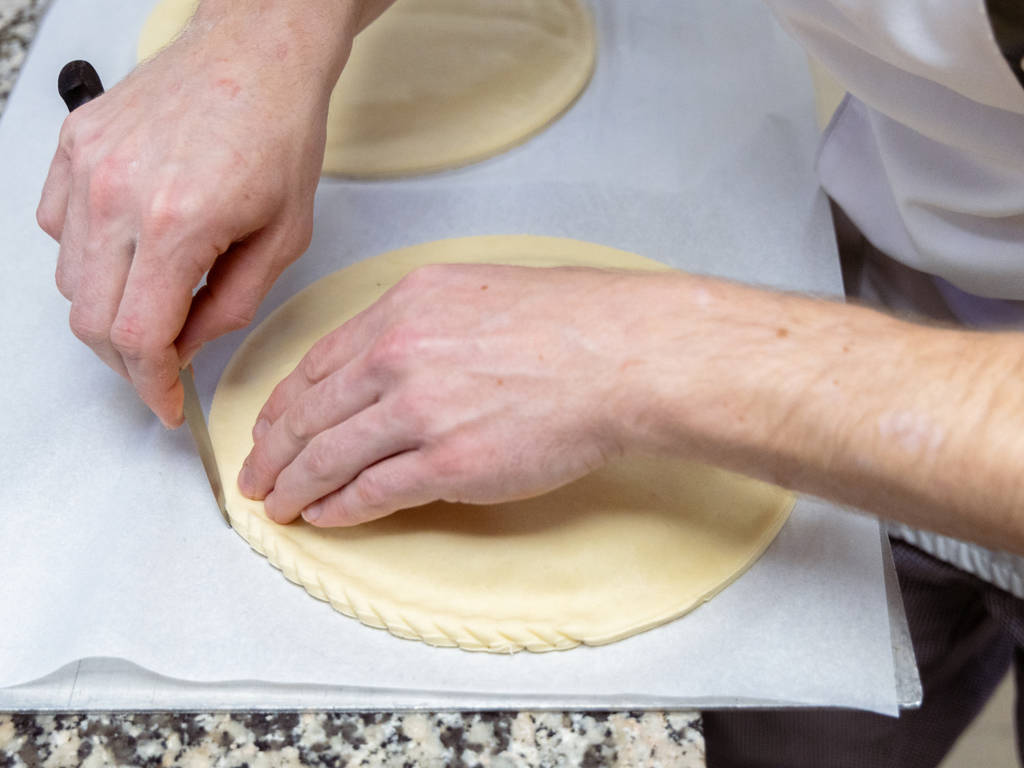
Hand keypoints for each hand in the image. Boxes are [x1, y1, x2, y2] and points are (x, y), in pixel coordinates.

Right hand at [36, 19, 341, 426]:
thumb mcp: (283, 239)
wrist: (256, 54)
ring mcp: (86, 167)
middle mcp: (117, 195)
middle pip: (92, 321)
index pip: (138, 338)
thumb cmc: (280, 134)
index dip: (153, 386)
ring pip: (69, 281)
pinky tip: (133, 251)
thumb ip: (229, 307)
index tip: (167, 405)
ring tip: (159, 301)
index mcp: (178, 223)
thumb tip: (184, 349)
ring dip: (110, 311)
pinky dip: (88, 259)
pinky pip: (57, 229)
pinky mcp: (73, 145)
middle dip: (130, 361)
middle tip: (165, 366)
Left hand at [237, 264, 667, 526]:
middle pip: (308, 414)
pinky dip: (339, 509)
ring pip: (329, 458)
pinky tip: (324, 517)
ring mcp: (419, 411)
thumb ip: (416, 323)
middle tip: (255, 475)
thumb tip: (382, 361)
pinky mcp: (448, 463)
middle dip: (272, 451)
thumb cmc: (564, 322)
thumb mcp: (472, 290)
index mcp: (400, 310)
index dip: (283, 404)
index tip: (271, 426)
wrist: (618, 355)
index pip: (316, 364)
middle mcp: (397, 356)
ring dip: (295, 486)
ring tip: (277, 504)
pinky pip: (372, 492)